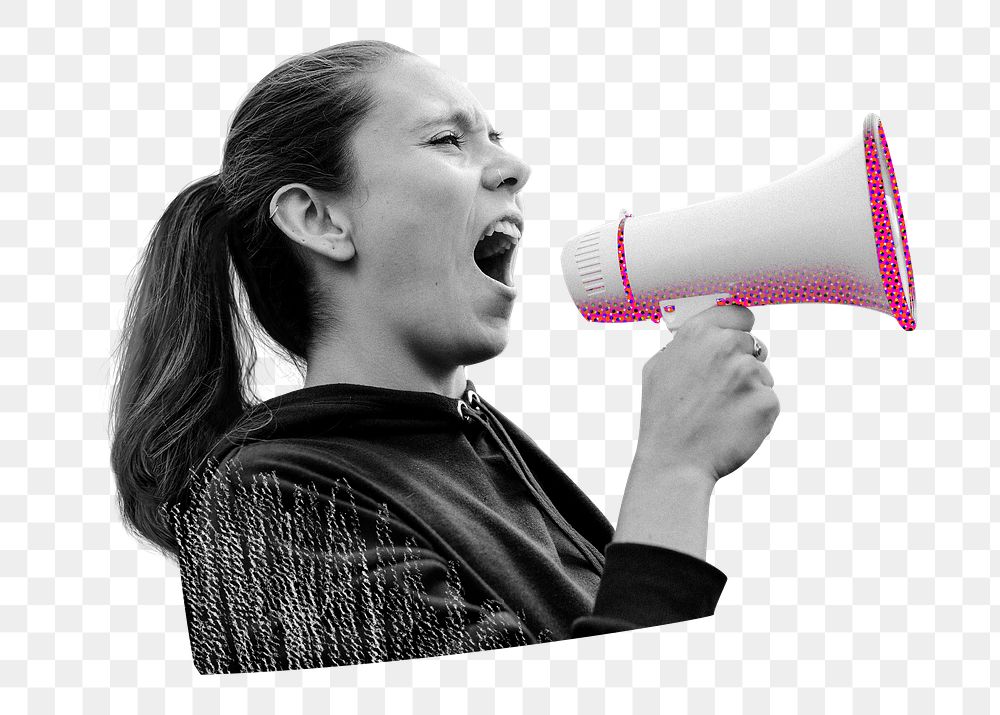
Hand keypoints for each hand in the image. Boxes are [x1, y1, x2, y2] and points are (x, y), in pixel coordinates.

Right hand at [634, 304, 779, 482]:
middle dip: (742, 364)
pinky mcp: (767, 401)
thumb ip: (683, 346)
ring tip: (720, 413)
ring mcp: (748, 374)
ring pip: (762, 375)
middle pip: (753, 345)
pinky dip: (755, 414)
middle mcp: (725, 347)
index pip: (737, 313)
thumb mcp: (658, 369)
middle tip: (720, 391)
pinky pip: (768, 401)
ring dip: (748, 391)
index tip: (737, 339)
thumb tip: (701, 336)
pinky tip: (732, 425)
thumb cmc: (663, 419)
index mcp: (698, 334)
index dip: (738, 328)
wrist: (675, 462)